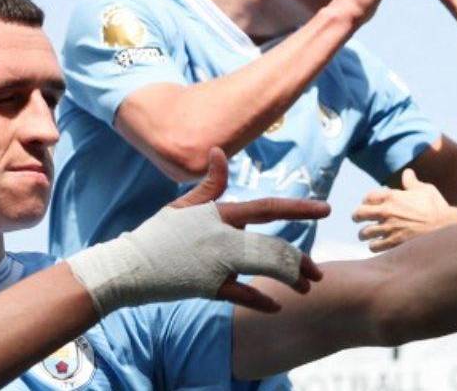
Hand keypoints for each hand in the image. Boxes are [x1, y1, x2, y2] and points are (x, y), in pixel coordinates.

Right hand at [170, 148, 328, 310]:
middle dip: (300, 260)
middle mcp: (223, 236)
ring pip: (265, 267)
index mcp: (221, 213)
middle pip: (274, 245)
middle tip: (317, 272)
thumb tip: (220, 151)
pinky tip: (277, 305)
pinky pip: (243, 294)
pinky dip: (262, 301)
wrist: (131, 265)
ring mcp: (217, 262)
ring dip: (290, 278)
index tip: (325, 209)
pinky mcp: (209, 286)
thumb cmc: (159, 234)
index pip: (267, 207)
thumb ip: (209, 183)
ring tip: (305, 287)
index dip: (299, 207)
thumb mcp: (184, 206)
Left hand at [351, 169, 453, 251]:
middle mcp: (386, 212)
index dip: (366, 200)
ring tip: (365, 235)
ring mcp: (388, 229)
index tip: (368, 203)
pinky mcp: (393, 243)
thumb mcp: (425, 189)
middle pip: (359, 214)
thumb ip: (412, 182)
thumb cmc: (436, 207)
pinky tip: (377, 245)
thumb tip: (407, 172)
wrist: (446, 227)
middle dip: (357, 216)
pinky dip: (374, 246)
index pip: (367, 197)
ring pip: (363, 233)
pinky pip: (374, 247)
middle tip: (358, 218)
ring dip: (364, 234)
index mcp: (391, 196)